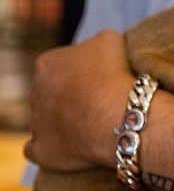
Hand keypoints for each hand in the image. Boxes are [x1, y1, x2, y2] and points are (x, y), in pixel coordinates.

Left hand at [25, 30, 132, 170]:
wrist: (121, 115)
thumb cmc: (117, 75)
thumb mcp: (111, 40)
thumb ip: (96, 42)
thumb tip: (97, 49)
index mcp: (47, 63)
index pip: (61, 65)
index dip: (83, 73)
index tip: (103, 80)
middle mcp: (35, 91)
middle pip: (52, 93)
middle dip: (71, 97)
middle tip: (100, 103)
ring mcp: (36, 122)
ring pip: (45, 119)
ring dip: (64, 122)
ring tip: (94, 126)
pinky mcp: (42, 150)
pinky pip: (37, 150)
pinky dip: (50, 149)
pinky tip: (68, 149)